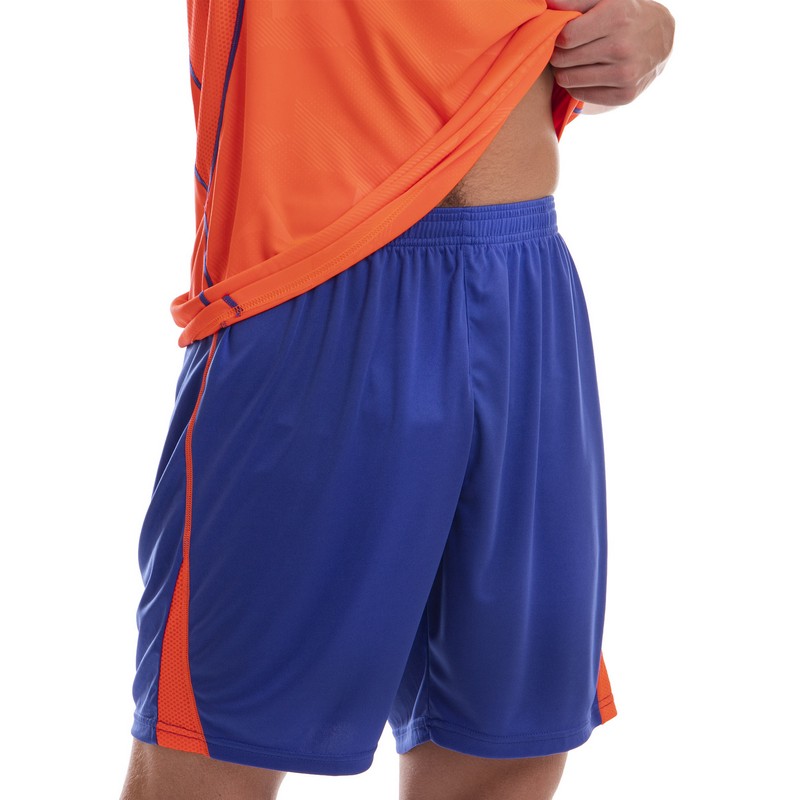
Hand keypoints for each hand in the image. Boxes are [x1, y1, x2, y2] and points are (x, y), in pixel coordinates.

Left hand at [548, 0, 674, 106]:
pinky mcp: (625, 95)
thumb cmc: (625, 15)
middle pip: (564, 60)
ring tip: (574, 62)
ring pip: (568, 80)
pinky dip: (576, 86)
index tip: (563, 36)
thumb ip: (574, 0)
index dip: (558, 37)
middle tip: (565, 51)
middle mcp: (622, 47)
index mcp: (617, 17)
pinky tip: (585, 75)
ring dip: (565, 72)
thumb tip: (547, 2)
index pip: (566, 37)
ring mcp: (625, 74)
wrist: (661, 39)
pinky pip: (580, 95)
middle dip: (558, 55)